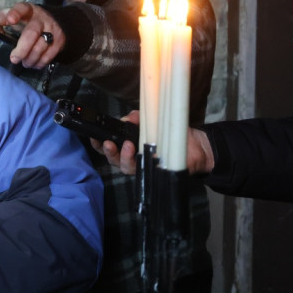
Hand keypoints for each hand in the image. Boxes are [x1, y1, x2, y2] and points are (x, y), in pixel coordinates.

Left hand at [0, 2, 63, 68]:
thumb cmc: (26, 20)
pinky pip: (49, 55)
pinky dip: (39, 62)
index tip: (10, 20)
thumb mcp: (13, 16)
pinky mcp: (60, 40)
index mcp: (27, 10)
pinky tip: (33, 63)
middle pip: (31, 34)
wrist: (56, 21)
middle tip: (14, 59)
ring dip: (29, 59)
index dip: (16, 13)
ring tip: (24, 62)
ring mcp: (52, 29)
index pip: (21, 8)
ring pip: (40, 47)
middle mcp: (40, 18)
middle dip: (21, 49)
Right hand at [92, 110, 216, 175]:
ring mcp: (145, 167)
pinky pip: (146, 171)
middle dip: (109, 153)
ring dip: (124, 157)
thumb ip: (139, 118)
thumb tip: (127, 118)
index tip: (94, 137)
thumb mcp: (155, 120)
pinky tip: (143, 154)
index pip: (109, 148)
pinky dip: (143, 162)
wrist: (198, 146)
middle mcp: (134, 159)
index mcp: (129, 147)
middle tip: (109, 144)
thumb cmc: (174, 133)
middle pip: (114, 161)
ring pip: (127, 168)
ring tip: (128, 146)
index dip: (98, 145)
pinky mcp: (157, 173)